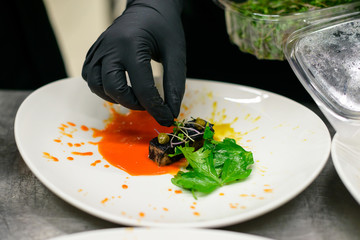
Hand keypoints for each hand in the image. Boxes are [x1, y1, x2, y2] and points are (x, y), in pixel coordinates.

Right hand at [82, 0, 185, 125]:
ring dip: (116, 98)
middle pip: (114, 89)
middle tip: (149, 104)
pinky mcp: (94, 52)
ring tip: (135, 96)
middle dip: (134, 104)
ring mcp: (99, 49)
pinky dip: (103, 88)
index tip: (166, 117)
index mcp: (132, 45)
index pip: (142, 87)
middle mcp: (110, 47)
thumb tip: (171, 112)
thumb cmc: (164, 27)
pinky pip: (90, 77)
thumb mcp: (176, 53)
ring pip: (97, 86)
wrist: (148, 6)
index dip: (156, 107)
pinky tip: (119, 86)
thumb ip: (174, 83)